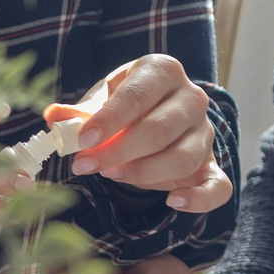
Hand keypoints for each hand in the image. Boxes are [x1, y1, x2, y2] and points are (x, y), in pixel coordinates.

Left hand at [55, 55, 233, 213]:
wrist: (156, 114)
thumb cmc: (125, 104)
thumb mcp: (102, 99)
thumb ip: (80, 112)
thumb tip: (55, 117)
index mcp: (164, 71)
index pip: (138, 94)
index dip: (110, 120)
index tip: (83, 140)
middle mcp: (192, 98)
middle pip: (160, 129)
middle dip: (119, 151)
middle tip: (85, 165)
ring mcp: (205, 133)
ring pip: (183, 157)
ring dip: (144, 173)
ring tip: (111, 175)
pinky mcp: (211, 164)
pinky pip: (217, 186)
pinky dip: (199, 198)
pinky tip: (173, 202)